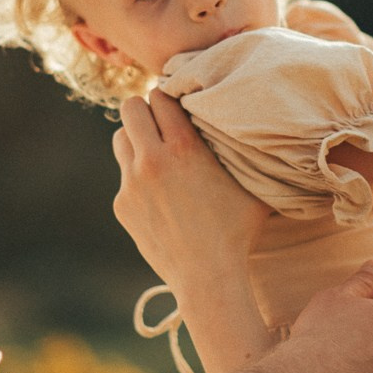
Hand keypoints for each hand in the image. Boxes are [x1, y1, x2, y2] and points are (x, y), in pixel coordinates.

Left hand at [112, 91, 267, 289]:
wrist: (207, 276)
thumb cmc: (237, 229)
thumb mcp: (250, 182)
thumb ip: (242, 149)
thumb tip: (252, 126)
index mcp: (184, 147)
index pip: (161, 95)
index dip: (171, 97)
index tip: (180, 105)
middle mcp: (152, 160)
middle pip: (130, 107)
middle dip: (145, 110)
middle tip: (161, 121)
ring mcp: (132, 183)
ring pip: (120, 138)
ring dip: (137, 139)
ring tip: (157, 152)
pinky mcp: (122, 204)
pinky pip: (124, 175)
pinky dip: (138, 175)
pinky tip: (160, 193)